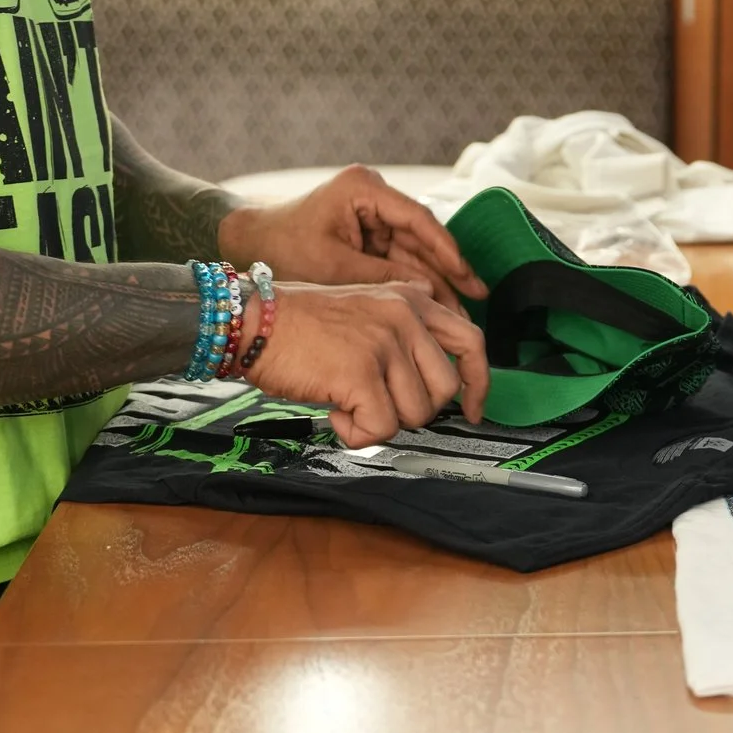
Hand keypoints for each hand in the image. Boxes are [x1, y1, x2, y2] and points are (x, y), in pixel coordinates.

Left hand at [223, 167, 484, 308]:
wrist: (245, 243)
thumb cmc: (280, 248)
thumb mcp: (332, 266)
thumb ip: (381, 276)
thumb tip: (426, 294)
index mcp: (363, 189)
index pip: (418, 218)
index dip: (447, 250)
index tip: (467, 276)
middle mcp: (372, 195)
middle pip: (421, 235)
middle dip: (447, 269)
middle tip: (475, 297)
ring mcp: (371, 213)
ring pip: (413, 249)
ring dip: (434, 279)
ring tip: (460, 309)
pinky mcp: (367, 233)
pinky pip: (398, 257)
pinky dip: (414, 280)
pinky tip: (436, 302)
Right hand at [244, 281, 490, 446]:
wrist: (252, 321)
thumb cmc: (299, 323)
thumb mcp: (364, 305)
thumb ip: (403, 329)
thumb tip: (429, 378)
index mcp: (410, 299)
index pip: (471, 341)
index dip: (479, 382)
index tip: (475, 409)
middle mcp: (405, 316)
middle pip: (445, 389)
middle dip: (417, 412)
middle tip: (381, 408)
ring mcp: (385, 343)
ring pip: (416, 414)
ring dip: (381, 422)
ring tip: (348, 403)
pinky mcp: (361, 372)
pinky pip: (380, 428)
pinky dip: (356, 433)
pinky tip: (334, 412)